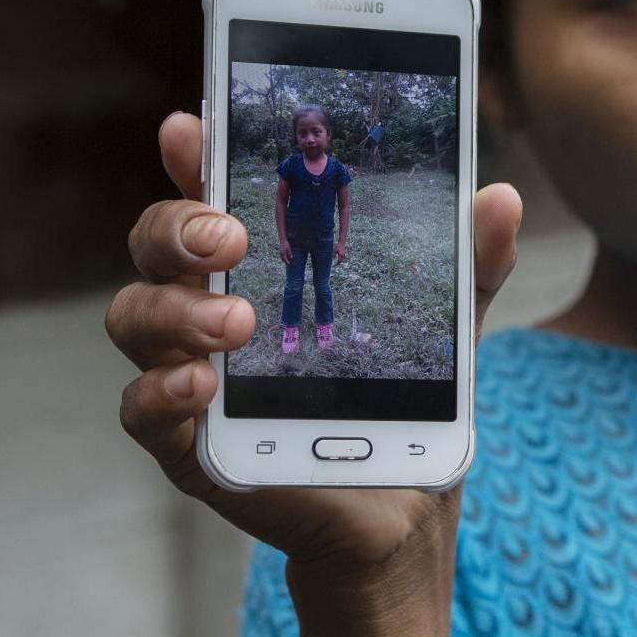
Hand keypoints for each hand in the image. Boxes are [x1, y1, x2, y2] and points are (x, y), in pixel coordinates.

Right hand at [106, 112, 520, 578]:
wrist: (398, 509)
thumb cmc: (401, 404)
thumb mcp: (445, 330)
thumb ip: (470, 267)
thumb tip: (504, 200)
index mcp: (257, 268)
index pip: (210, 194)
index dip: (194, 156)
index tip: (192, 128)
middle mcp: (206, 309)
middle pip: (153, 244)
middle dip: (176, 227)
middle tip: (226, 239)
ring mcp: (189, 375)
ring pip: (132, 317)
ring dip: (172, 311)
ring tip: (232, 325)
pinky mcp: (189, 445)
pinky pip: (140, 411)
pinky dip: (160, 392)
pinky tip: (200, 385)